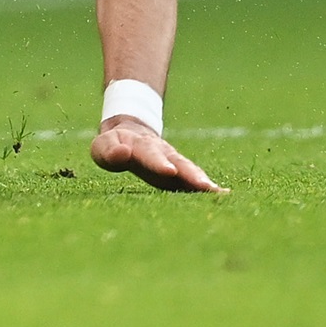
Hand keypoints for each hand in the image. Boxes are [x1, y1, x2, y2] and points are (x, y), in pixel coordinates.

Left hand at [91, 119, 224, 192]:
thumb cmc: (114, 145)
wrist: (130, 132)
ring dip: (201, 180)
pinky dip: (207, 186)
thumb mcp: (103, 147)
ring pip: (189, 168)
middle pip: (177, 161)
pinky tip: (222, 194)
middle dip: (190, 173)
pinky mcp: (181, 171)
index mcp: (140, 145)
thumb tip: (122, 153)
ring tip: (216, 191)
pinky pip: (194, 178)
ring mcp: (174, 160)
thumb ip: (110, 152)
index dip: (158, 162)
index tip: (169, 171)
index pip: (149, 153)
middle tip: (203, 185)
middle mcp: (162, 151)